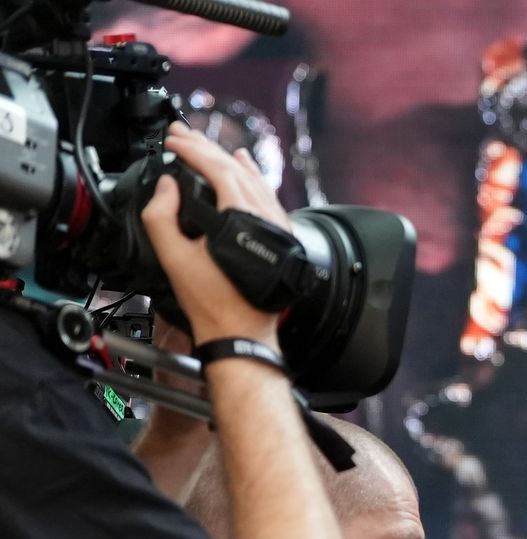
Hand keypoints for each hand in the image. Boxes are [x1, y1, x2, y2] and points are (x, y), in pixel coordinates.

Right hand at [141, 123, 289, 346]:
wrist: (242, 332)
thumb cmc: (212, 301)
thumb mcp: (174, 258)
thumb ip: (161, 217)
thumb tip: (167, 185)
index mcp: (242, 219)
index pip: (219, 169)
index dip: (193, 150)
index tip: (173, 140)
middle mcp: (266, 219)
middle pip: (237, 170)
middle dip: (206, 148)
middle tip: (182, 134)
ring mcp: (278, 228)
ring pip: (255, 181)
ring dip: (228, 159)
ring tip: (206, 143)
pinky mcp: (282, 238)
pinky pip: (268, 197)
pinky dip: (253, 177)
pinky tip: (245, 167)